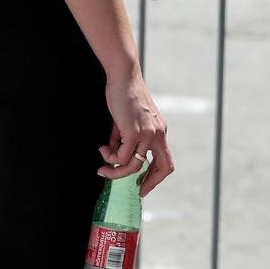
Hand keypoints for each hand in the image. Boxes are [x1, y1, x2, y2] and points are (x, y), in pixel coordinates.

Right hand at [100, 66, 174, 195]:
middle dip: (150, 183)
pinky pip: (121, 156)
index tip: (143, 186)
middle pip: (164, 167)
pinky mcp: (135, 132)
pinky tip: (103, 149)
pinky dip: (109, 157)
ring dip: (115, 170)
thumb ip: (125, 139)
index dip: (156, 177)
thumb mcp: (130, 122)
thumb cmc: (124, 97)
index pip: (166, 160)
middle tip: (136, 190)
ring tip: (102, 164)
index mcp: (160, 131)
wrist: (124, 78)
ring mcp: (148, 134)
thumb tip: (114, 156)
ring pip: (133, 166)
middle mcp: (159, 134)